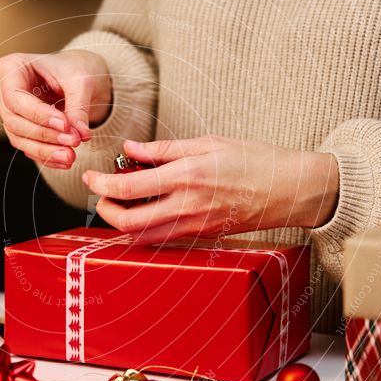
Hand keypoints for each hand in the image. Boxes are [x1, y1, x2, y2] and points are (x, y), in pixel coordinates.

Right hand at [0, 50, 111, 168]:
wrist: (79, 78)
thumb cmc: (74, 69)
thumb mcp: (81, 80)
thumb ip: (78, 107)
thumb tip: (80, 134)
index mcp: (12, 67)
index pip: (15, 97)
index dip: (38, 114)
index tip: (64, 124)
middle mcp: (4, 90)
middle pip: (15, 120)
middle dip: (45, 134)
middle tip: (73, 141)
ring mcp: (11, 112)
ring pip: (19, 138)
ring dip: (45, 151)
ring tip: (70, 156)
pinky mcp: (21, 130)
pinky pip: (28, 148)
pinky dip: (46, 157)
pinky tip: (64, 160)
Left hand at [82, 136, 338, 243]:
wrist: (289, 190)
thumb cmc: (255, 160)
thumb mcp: (208, 142)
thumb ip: (164, 149)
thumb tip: (130, 149)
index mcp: (187, 176)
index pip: (129, 187)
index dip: (102, 183)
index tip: (91, 176)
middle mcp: (187, 206)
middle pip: (128, 222)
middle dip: (105, 210)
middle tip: (102, 194)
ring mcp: (194, 226)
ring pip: (142, 236)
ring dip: (122, 222)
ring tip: (120, 201)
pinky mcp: (201, 236)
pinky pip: (162, 238)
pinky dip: (144, 228)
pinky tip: (145, 210)